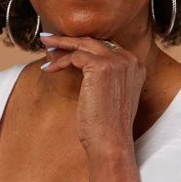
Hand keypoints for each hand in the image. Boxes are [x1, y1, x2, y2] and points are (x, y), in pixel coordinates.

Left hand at [39, 34, 145, 157]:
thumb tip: (78, 59)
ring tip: (44, 45)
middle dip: (69, 39)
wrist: (111, 143)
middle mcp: (129, 59)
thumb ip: (103, 75)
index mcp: (135, 65)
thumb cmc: (106, 124)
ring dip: (60, 44)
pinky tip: (47, 69)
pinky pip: (74, 57)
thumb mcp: (109, 93)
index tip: (65, 43)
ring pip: (82, 44)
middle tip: (49, 38)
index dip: (83, 43)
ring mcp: (117, 62)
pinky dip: (59, 62)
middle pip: (93, 41)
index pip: (105, 45)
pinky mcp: (101, 67)